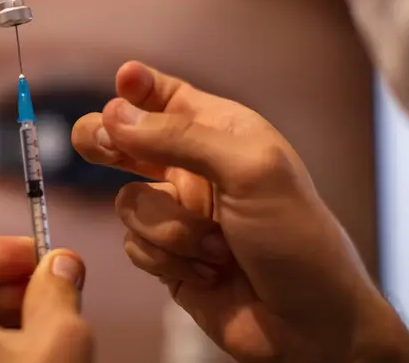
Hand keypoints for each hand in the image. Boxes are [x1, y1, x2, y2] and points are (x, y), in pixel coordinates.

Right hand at [73, 61, 408, 362]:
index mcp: (220, 133)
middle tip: (99, 144)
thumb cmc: (296, 239)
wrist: (310, 327)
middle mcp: (194, 168)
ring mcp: (179, 214)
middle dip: (108, 141)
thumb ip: (179, 137)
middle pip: (126, 140)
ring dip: (169, 229)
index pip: (166, 96)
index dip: (137, 86)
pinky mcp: (167, 257)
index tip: (123, 81)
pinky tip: (208, 274)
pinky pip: (134, 245)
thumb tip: (115, 116)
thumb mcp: (249, 171)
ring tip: (216, 249)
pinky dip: (166, 260)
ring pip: (129, 202)